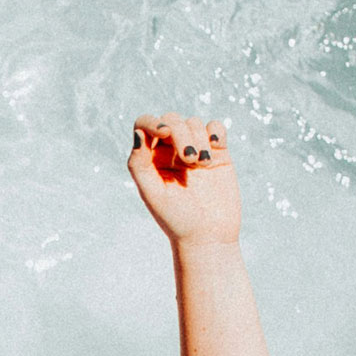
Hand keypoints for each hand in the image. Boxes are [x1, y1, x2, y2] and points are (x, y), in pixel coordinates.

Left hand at [128, 113, 240, 245]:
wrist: (208, 235)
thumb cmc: (175, 218)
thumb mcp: (151, 193)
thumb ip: (139, 163)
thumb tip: (138, 133)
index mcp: (149, 157)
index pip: (145, 124)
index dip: (152, 121)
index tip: (164, 132)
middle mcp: (170, 150)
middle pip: (171, 120)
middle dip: (180, 134)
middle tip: (189, 160)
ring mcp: (194, 149)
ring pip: (193, 122)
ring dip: (198, 138)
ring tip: (201, 164)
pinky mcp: (217, 154)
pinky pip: (215, 127)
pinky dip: (215, 131)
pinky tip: (215, 148)